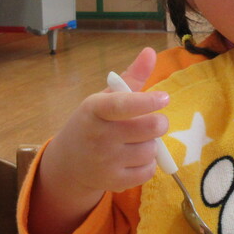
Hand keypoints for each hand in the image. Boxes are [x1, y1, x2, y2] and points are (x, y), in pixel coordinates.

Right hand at [31, 48, 168, 233]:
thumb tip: (151, 52)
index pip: (122, 105)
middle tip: (155, 122)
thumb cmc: (94, 123)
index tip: (164, 98)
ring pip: (150, 150)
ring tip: (137, 141)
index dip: (146, 101)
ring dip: (151, 144)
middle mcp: (99, 135)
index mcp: (95, 109)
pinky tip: (135, 157)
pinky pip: (148, 170)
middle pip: (148, 128)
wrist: (69, 162)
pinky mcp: (114, 182)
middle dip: (159, 123)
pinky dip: (149, 163)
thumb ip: (131, 78)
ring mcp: (106, 161)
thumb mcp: (105, 99)